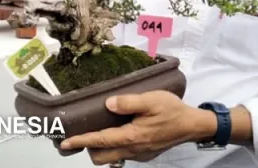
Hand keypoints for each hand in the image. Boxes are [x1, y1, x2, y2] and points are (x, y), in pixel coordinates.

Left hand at [60, 91, 213, 164]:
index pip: (99, 141)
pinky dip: (115, 147)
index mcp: (131, 136)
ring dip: (102, 148)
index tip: (65, 143)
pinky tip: (120, 132)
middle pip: (101, 157)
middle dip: (88, 148)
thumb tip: (108, 103)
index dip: (80, 141)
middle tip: (83, 133)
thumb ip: (128, 102)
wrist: (192, 125)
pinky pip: (123, 155)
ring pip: (112, 158)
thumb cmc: (172, 110)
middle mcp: (133, 150)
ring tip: (99, 131)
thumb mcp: (151, 100)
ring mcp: (139, 154)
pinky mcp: (145, 154)